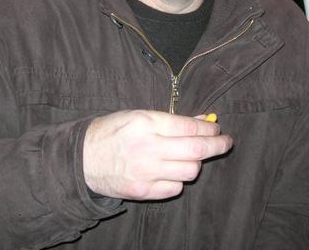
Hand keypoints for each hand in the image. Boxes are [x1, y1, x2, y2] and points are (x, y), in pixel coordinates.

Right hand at [83, 110, 232, 200]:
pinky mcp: (142, 191)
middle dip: (218, 145)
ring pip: (189, 171)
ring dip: (196, 163)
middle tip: (226, 142)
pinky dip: (178, 180)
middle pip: (196, 150)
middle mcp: (148, 147)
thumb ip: (171, 121)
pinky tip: (172, 171)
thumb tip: (203, 122)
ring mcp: (146, 172)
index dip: (209, 129)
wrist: (82, 159)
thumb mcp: (139, 116)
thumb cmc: (113, 132)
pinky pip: (175, 188)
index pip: (189, 127)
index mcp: (146, 123)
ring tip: (191, 157)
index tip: (217, 130)